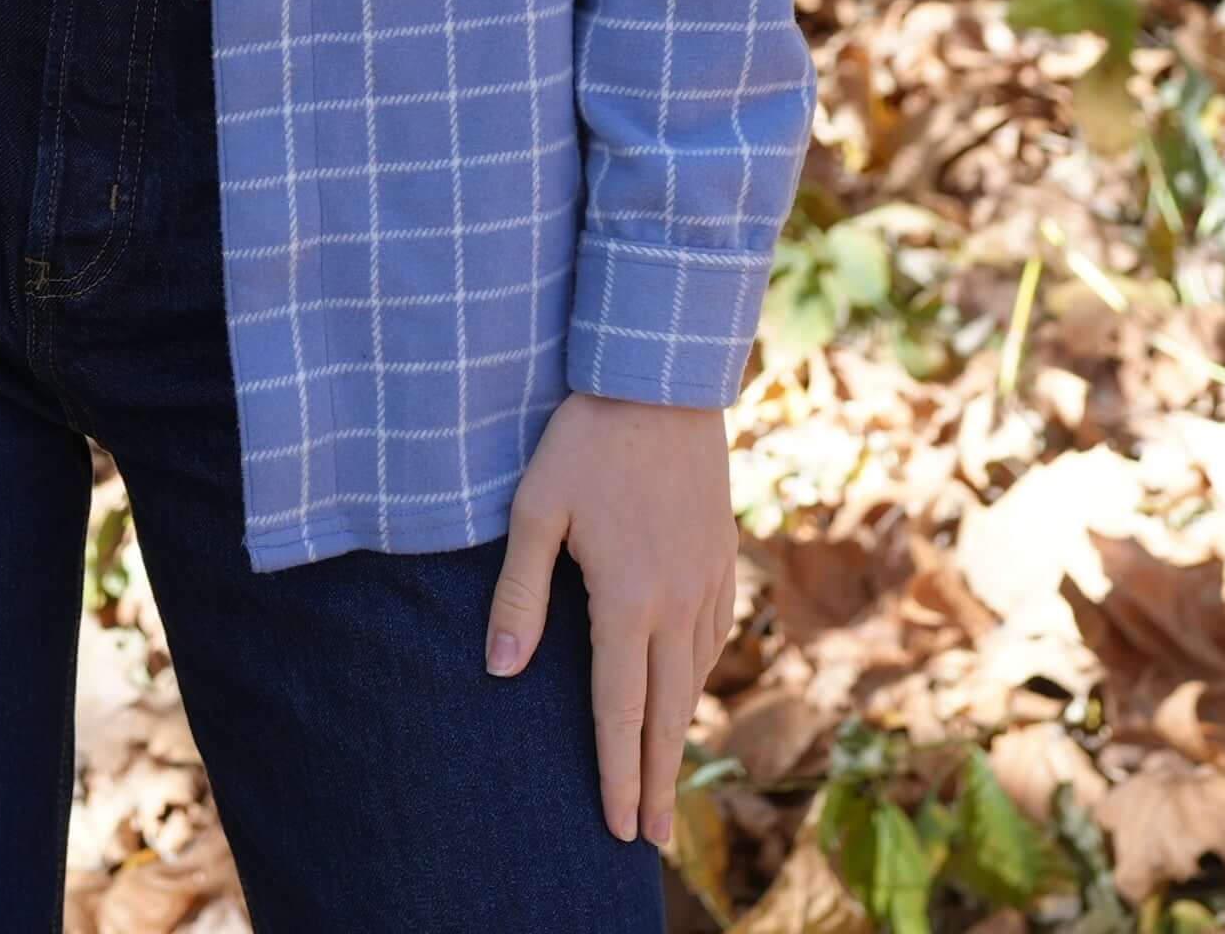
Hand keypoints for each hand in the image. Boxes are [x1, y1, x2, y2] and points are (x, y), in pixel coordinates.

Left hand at [484, 391, 737, 847]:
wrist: (659, 382)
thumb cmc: (583, 441)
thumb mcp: (535, 511)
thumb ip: (519, 595)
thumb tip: (500, 672)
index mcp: (628, 598)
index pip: (619, 709)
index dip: (616, 773)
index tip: (618, 827)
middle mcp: (678, 601)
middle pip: (667, 712)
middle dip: (658, 781)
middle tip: (652, 841)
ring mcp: (708, 580)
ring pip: (694, 677)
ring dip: (678, 731)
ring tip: (663, 776)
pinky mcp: (724, 557)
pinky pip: (714, 638)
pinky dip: (697, 677)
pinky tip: (684, 688)